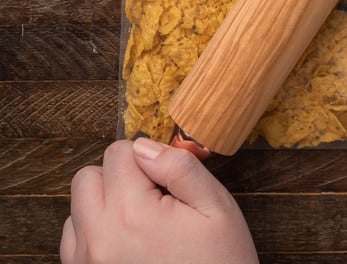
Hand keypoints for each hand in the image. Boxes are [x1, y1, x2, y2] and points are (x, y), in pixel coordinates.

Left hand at [60, 138, 258, 263]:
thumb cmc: (220, 263)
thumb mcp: (216, 208)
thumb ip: (180, 168)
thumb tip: (144, 147)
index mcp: (131, 215)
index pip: (118, 153)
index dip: (146, 160)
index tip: (166, 183)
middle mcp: (98, 241)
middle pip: (86, 178)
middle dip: (117, 177)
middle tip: (151, 199)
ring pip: (76, 210)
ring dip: (102, 207)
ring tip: (139, 225)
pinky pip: (74, 243)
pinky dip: (94, 235)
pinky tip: (127, 244)